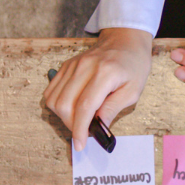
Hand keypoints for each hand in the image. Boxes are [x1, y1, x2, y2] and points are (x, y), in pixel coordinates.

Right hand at [44, 27, 152, 150]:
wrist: (125, 39)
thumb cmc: (133, 65)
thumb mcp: (133, 90)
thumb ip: (113, 109)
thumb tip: (98, 128)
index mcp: (105, 73)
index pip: (84, 106)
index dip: (79, 129)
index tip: (80, 144)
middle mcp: (85, 67)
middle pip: (64, 104)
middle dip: (71, 125)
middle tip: (83, 131)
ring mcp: (72, 65)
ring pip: (53, 99)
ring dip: (62, 116)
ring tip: (78, 119)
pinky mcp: (66, 66)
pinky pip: (51, 91)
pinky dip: (56, 105)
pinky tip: (70, 108)